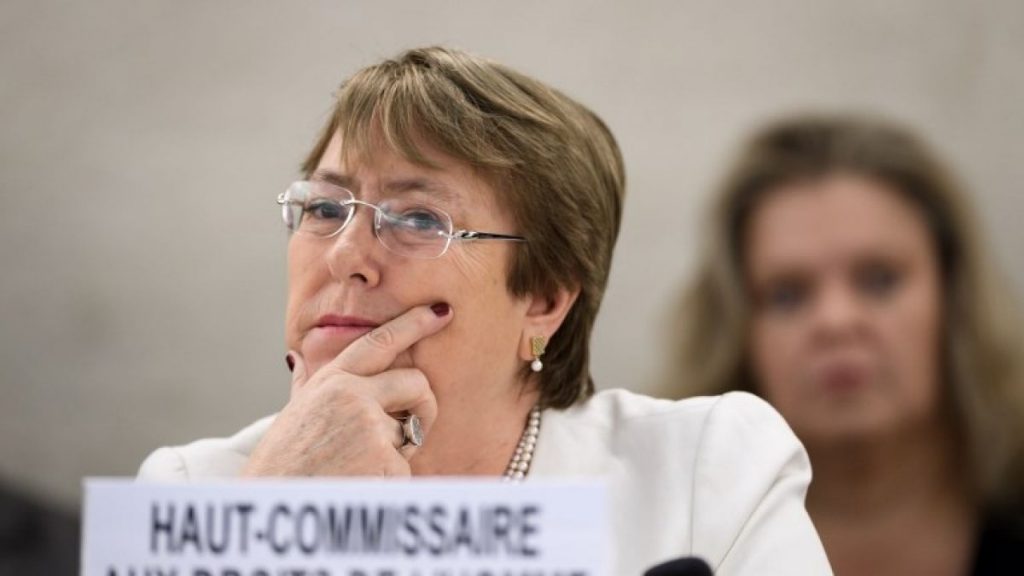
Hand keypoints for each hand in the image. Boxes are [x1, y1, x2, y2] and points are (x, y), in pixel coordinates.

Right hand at [241, 304, 451, 476]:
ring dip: (397, 453)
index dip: (413, 323)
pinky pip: (406, 468)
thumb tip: (297, 357)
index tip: (439, 312)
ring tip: (358, 468)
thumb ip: (305, 384)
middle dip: (423, 406)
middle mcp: (352, 395)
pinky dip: (390, 482)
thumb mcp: (292, 413)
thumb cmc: (281, 465)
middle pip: (416, 383)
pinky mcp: (385, 460)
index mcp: (331, 380)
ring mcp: (370, 426)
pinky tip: (359, 487)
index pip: (380, 342)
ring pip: (412, 431)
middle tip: (414, 428)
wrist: (274, 508)